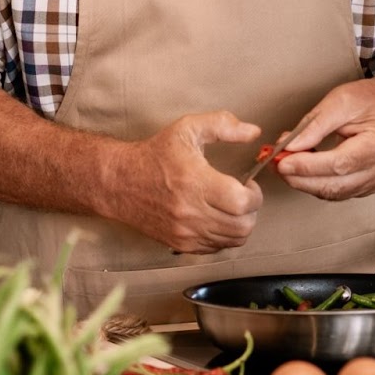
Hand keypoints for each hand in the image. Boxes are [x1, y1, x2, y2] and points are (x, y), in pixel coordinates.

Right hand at [106, 111, 263, 253]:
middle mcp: (191, 212)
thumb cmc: (154, 155)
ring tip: (231, 208)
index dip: (255, 195)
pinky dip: (224, 236)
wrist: (119, 182)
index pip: (243, 202)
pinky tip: (216, 219)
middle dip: (251, 211)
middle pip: (243, 226)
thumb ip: (223, 125)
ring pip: (233, 241)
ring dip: (240, 224)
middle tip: (243, 197)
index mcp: (195, 182)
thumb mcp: (187, 129)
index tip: (248, 184)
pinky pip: (216, 249)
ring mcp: (185, 232)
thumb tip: (253, 131)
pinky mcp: (180, 244)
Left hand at [272, 80, 374, 200]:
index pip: (339, 164)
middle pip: (336, 185)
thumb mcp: (340, 100)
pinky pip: (339, 192)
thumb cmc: (370, 100)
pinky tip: (304, 171)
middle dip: (300, 178)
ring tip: (286, 164)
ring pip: (335, 193)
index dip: (307, 166)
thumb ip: (314, 124)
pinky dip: (318, 183)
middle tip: (277, 164)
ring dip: (305, 182)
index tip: (282, 161)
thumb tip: (290, 146)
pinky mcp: (370, 186)